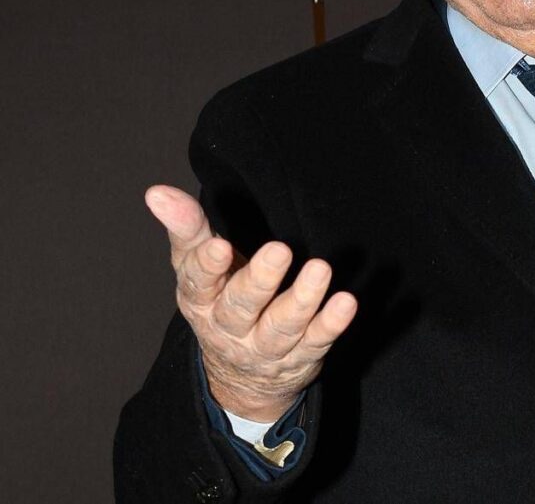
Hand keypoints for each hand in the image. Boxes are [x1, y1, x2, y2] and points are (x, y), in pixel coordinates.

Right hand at [145, 184, 357, 420]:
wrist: (241, 374)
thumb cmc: (220, 297)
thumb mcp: (197, 265)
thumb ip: (187, 227)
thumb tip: (156, 192)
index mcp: (201, 300)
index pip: (199, 283)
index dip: (208, 266)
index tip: (220, 245)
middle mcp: (230, 327)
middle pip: (241, 306)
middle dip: (259, 280)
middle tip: (279, 250)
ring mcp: (264, 347)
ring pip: (281, 327)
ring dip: (302, 300)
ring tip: (321, 269)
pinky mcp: (299, 357)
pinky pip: (316, 342)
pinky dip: (331, 324)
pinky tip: (346, 302)